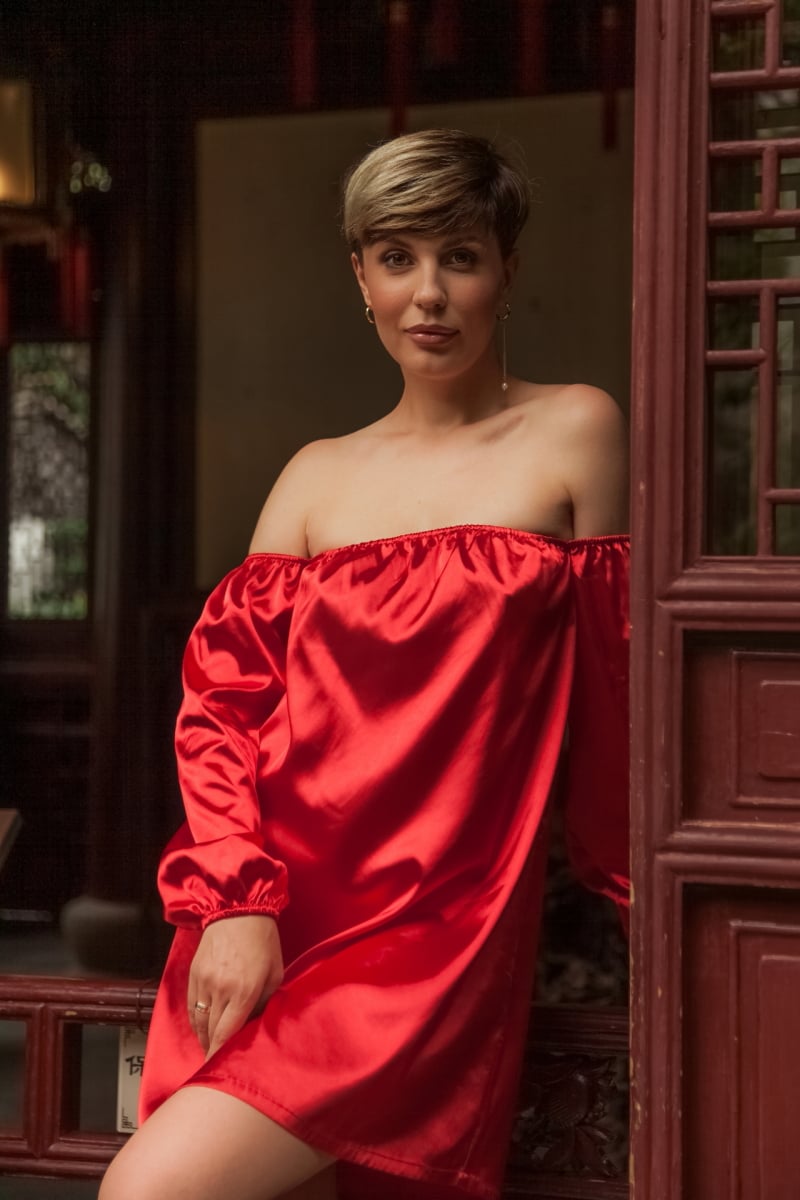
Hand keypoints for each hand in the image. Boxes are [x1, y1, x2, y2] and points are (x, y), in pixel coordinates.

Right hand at [187, 914, 283, 1057]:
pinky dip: (196, 1020)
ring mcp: (204, 982)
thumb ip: (265, 1002)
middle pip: (211, 1032)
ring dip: (204, 1037)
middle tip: (217, 1062)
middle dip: (213, 1049)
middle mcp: (220, 989)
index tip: (219, 1068)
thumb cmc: (263, 940)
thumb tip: (256, 1023)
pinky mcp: (194, 974)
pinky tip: (203, 1027)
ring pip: (198, 1021)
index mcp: (244, 991)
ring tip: (210, 1047)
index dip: (221, 1055)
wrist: (238, 911)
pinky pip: (191, 1006)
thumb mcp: (275, 974)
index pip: (227, 1034)